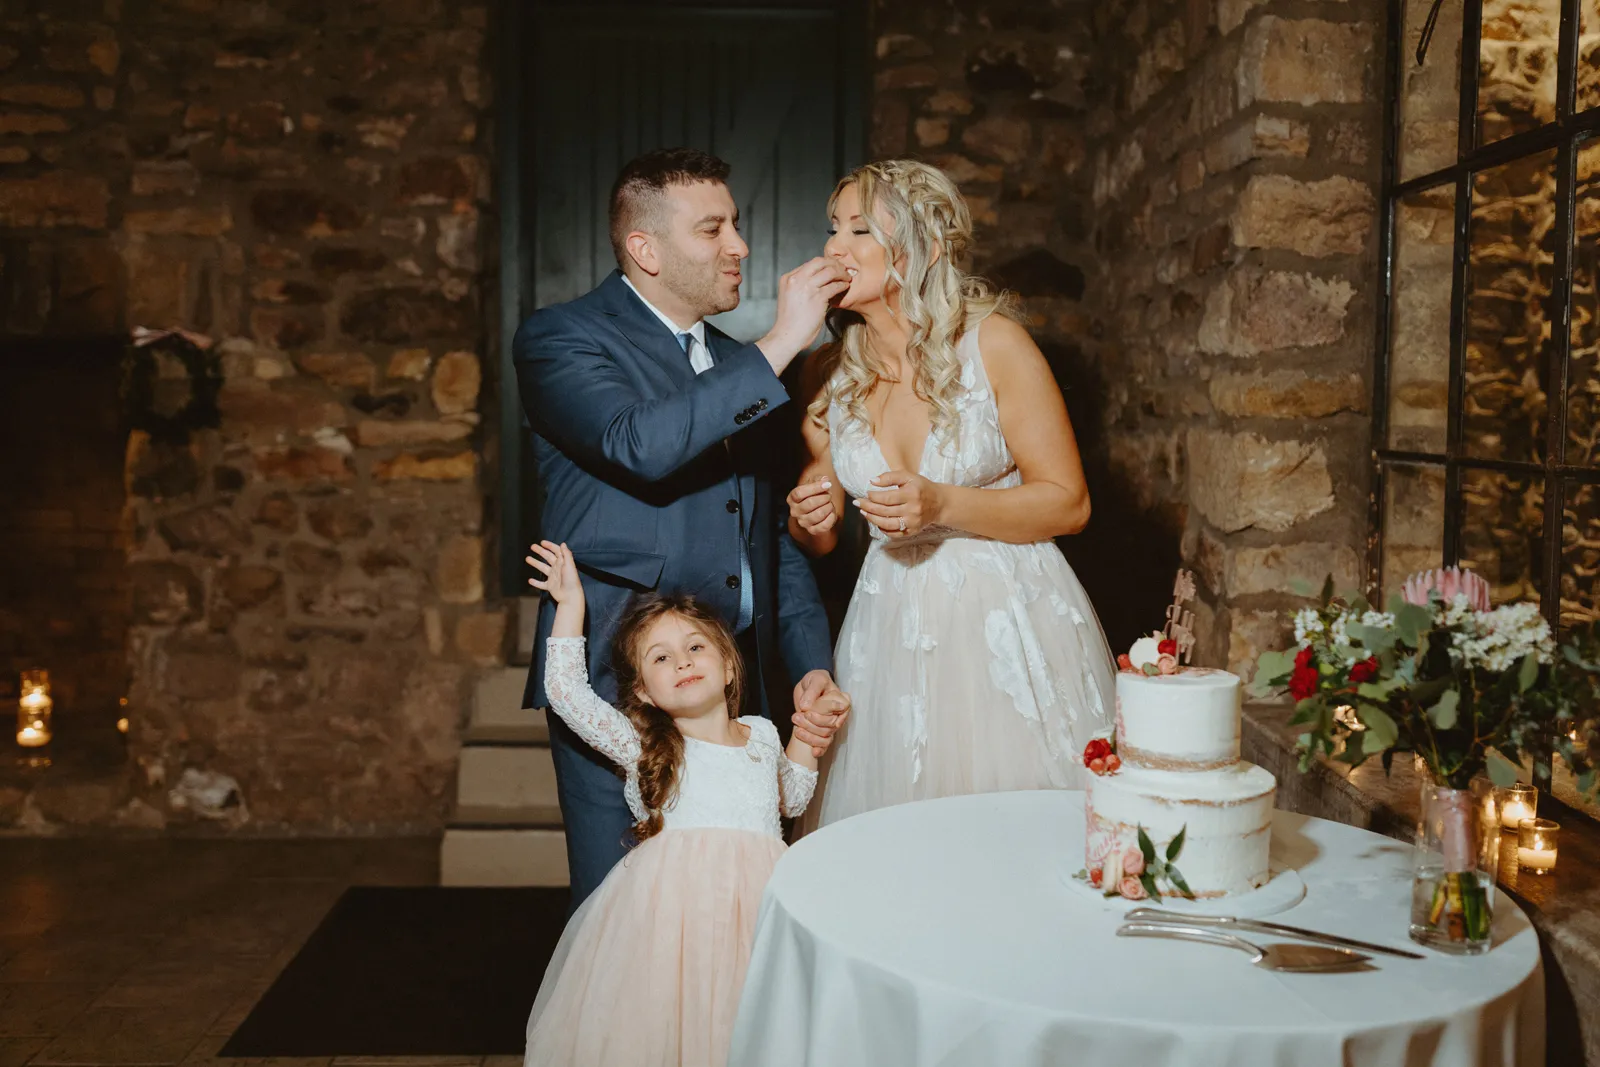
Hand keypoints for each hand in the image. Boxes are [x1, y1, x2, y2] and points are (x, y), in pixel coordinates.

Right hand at [525, 541, 582, 605]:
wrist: (570, 595)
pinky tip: (529, 580)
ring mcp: (553, 577)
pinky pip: (541, 584)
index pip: (556, 551)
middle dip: (540, 551)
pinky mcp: (550, 586)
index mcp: (562, 563)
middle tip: (532, 547)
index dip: (550, 546)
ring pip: (543, 568)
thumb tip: (563, 543)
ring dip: (535, 563)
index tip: (542, 542)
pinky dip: (536, 582)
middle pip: (548, 557)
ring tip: (527, 558)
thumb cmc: (571, 580)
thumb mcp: (569, 565)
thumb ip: (566, 554)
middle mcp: (557, 568)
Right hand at [757, 258, 851, 374]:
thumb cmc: (789, 322)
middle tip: (843, 269)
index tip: (833, 268)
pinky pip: (835, 286)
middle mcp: (796, 279)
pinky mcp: (817, 297)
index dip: (824, 265)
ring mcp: (806, 287)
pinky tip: (845, 287)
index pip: (809, 264)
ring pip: (830, 271)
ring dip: (841, 273)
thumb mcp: (789, 297)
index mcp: (788, 278)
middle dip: (834, 264)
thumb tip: (816, 281)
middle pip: (820, 262)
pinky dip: (842, 285)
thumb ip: (799, 286)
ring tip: (847, 278)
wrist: (787, 336)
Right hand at [788, 477, 838, 535]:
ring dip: (828, 507)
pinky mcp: (812, 530)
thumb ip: (818, 480)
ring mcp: (803, 522)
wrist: (812, 515)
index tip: (827, 484)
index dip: (815, 487)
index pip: (799, 493)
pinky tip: (831, 512)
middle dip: (824, 497)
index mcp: (792, 499)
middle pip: (809, 503)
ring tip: (830, 504)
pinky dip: (831, 517)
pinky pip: (824, 525)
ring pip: (818, 514)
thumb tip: (824, 480)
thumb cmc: (812, 497)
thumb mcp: (812, 485)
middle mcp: (795, 512)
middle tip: (829, 495)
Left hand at [791, 670, 850, 757]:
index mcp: (842, 701)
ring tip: (796, 726)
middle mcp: (840, 715)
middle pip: (830, 725)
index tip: (807, 711)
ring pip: (826, 736)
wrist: (808, 688)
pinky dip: (819, 749)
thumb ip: (812, 691)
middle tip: (796, 716)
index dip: (824, 714)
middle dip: (812, 723)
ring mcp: (832, 725)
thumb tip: (806, 705)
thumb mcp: (815, 679)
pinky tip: (813, 752)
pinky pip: (825, 744)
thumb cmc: (815, 681)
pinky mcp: (824, 732)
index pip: (839, 711)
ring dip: (810, 735)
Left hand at [853, 470, 943, 537]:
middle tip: (858, 503)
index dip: (873, 496)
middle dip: (868, 507)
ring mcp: (912, 523)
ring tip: (863, 513)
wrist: (939, 503)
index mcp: (912, 494)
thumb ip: (890, 476)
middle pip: (884, 511)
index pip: (887, 498)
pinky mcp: (912, 531)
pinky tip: (876, 522)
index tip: (866, 493)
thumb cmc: (921, 488)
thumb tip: (872, 481)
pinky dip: (882, 529)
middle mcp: (913, 509)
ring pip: (887, 524)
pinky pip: (894, 533)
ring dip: (872, 519)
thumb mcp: (908, 477)